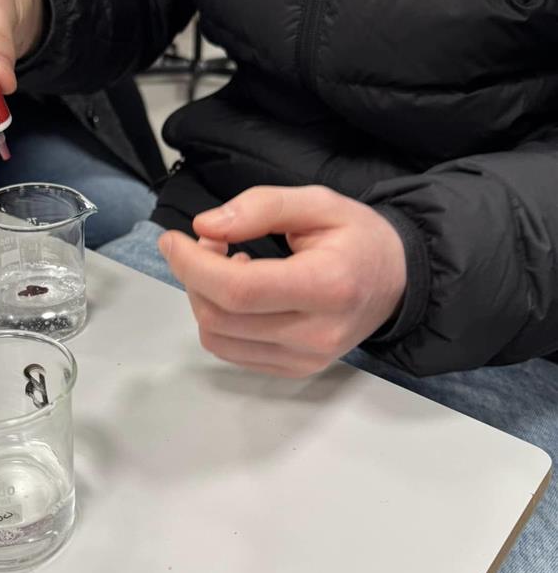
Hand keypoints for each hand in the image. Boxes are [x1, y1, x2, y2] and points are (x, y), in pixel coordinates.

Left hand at [159, 186, 407, 377]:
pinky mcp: (294, 369)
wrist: (399, 282)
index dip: (193, 265)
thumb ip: (262, 207)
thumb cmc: (359, 238)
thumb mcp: (318, 203)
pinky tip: (242, 293)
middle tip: (208, 243)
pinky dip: (220, 319)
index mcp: (327, 287)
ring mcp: (304, 359)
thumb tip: (205, 226)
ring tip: (228, 265)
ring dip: (203, 298)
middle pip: (220, 317)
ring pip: (218, 339)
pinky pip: (232, 351)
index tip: (173, 239)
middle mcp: (315, 334)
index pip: (239, 290)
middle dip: (194, 276)